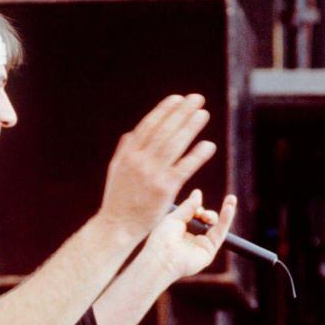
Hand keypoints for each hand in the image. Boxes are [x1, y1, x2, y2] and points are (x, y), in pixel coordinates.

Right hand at [97, 94, 216, 240]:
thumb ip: (124, 151)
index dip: (164, 110)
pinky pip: (185, 168)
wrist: (117, 226)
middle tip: (197, 99)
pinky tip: (209, 145)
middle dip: (182, 112)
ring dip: (191, 127)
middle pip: (165, 131)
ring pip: (175, 145)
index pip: (149, 126)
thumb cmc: (117, 200)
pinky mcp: (165, 189)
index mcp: (129, 154)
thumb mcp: (116, 171)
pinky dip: (197, 155)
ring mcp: (153, 174)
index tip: (177, 99)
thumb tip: (132, 134)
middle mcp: (140, 160)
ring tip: (203, 114)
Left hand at [141, 189, 237, 280]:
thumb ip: (188, 206)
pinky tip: (230, 207)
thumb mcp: (175, 217)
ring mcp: (201, 246)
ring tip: (231, 199)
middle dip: (208, 214)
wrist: (164, 257)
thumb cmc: (163, 239)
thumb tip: (198, 192)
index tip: (195, 209)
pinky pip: (221, 233)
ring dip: (226, 211)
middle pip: (207, 222)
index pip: (194, 217)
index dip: (197, 209)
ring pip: (217, 226)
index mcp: (180, 231)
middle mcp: (191, 239)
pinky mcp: (209, 251)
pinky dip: (227, 219)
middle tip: (202, 214)